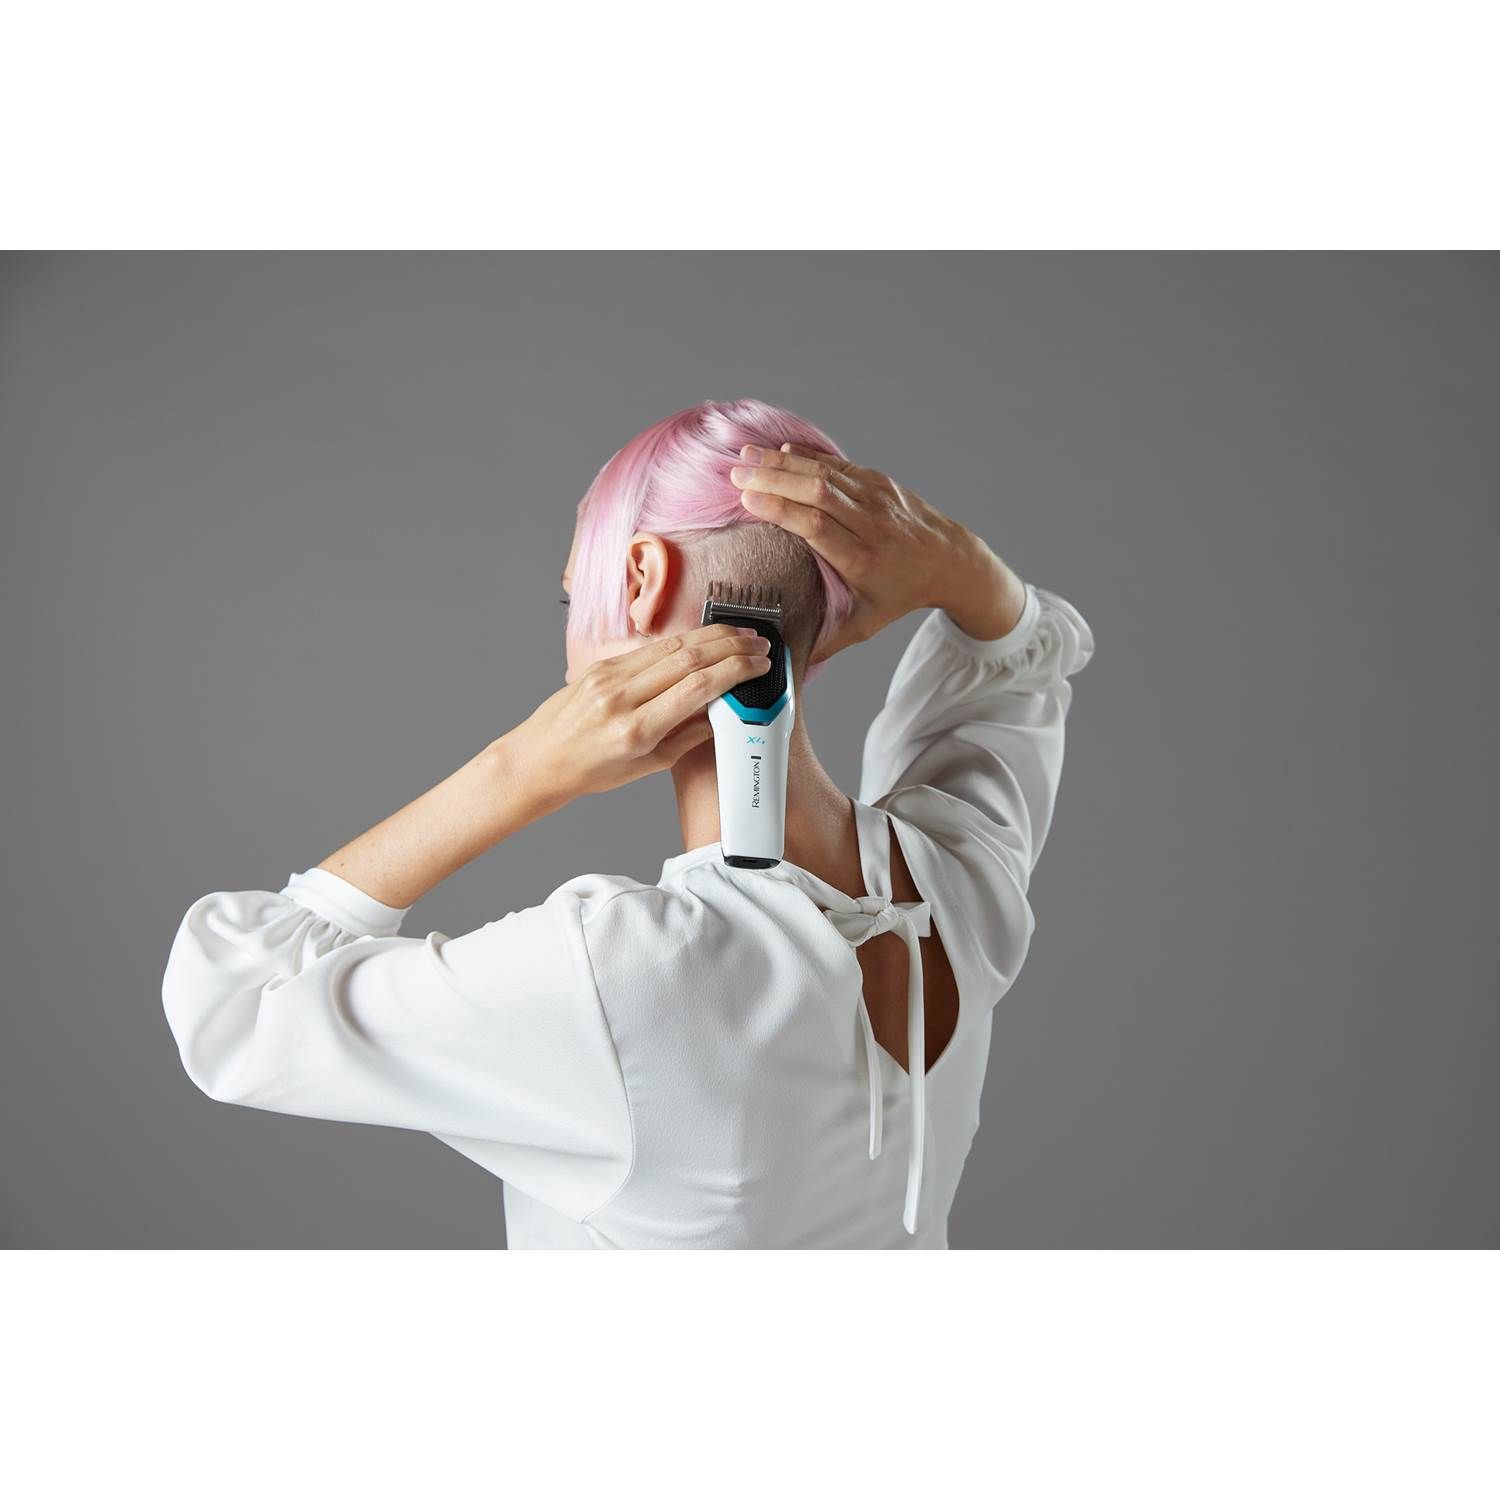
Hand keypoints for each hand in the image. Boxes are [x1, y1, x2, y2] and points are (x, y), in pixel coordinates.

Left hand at [506, 623, 772, 807]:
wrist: (539, 760)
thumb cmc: (591, 770)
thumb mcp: (647, 766)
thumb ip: (688, 736)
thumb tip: (722, 710)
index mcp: (635, 730)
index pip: (696, 687)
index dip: (734, 671)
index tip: (759, 665)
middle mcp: (621, 698)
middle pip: (688, 658)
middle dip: (731, 647)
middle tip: (760, 644)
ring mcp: (608, 676)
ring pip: (671, 646)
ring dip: (712, 637)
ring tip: (742, 635)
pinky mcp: (601, 665)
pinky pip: (650, 648)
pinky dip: (684, 641)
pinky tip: (705, 639)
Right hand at [729, 443, 1025, 660]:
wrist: (952, 562)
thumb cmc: (902, 594)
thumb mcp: (867, 623)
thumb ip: (828, 640)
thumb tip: (788, 663)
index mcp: (861, 560)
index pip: (816, 527)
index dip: (781, 509)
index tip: (748, 500)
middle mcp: (870, 525)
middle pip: (817, 492)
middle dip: (773, 478)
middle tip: (735, 473)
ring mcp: (877, 498)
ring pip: (825, 473)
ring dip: (783, 462)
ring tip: (746, 455)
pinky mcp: (880, 482)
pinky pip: (839, 464)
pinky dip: (808, 456)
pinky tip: (781, 452)